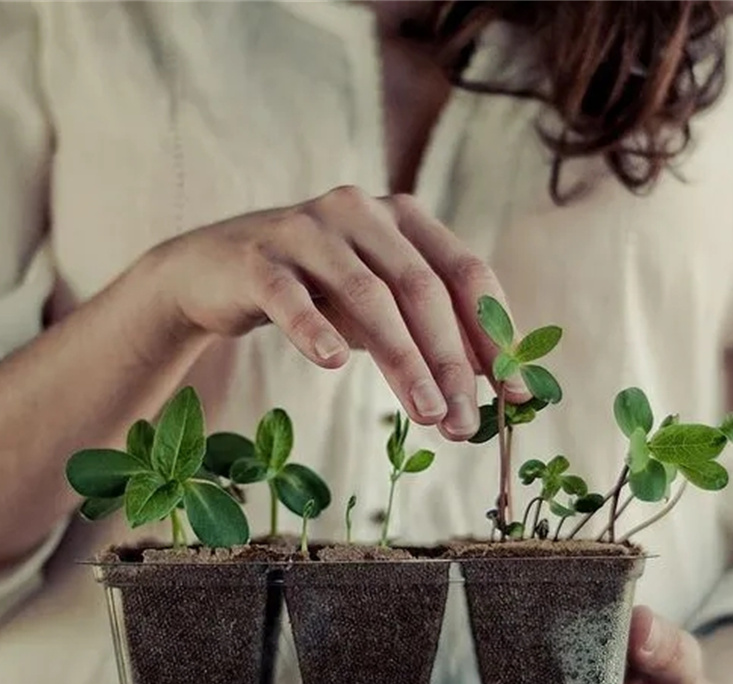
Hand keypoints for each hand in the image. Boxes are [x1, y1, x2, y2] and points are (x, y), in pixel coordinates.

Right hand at [150, 186, 529, 439]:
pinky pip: (290, 297)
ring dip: (402, 359)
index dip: (495, 333)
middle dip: (451, 360)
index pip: (466, 273)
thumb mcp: (380, 307)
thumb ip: (428, 332)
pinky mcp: (259, 258)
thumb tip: (492, 388)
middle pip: (421, 288)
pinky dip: (314, 329)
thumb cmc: (316, 293)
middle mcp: (362, 212)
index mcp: (405, 219)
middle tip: (463, 422)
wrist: (218, 271)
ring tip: (426, 413)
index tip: (515, 393)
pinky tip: (334, 363)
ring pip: (367, 295)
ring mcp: (308, 230)